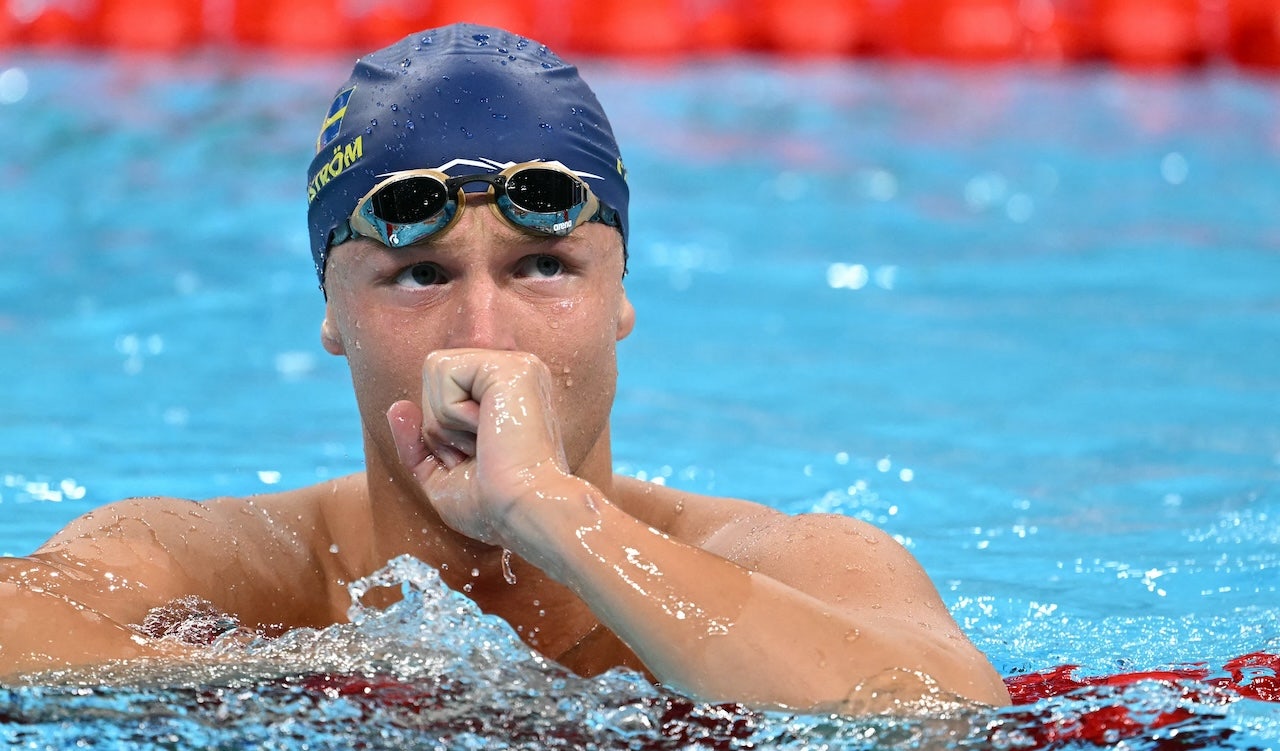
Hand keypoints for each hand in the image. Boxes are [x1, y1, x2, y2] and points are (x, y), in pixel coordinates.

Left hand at [386, 349, 570, 545]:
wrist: (524, 514)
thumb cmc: (493, 506)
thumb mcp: (443, 476)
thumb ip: (418, 443)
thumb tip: (397, 407)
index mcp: (507, 393)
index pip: (442, 387)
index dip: (440, 430)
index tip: (476, 460)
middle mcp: (516, 372)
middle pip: (434, 375)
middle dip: (438, 424)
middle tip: (479, 452)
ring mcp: (516, 366)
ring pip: (436, 369)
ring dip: (444, 420)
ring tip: (484, 441)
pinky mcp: (511, 366)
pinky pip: (444, 371)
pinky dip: (451, 411)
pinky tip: (486, 429)